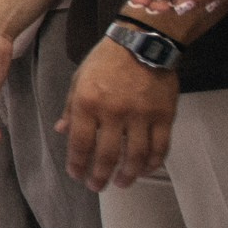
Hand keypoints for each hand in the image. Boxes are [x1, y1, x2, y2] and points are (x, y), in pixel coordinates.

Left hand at [59, 39, 179, 190]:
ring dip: (128, 174)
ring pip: (135, 156)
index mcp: (87, 102)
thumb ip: (71, 107)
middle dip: (99, 176)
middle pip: (106, 154)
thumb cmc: (106, 60)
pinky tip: (146, 169)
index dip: (77, 164)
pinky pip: (160, 146)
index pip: (80, 142)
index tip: (77, 175)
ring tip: (121, 182)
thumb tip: (62, 131)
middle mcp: (113, 111)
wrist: (142, 40)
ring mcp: (141, 114)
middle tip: (97, 186)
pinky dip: (154, 162)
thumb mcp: (79, 79)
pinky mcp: (164, 115)